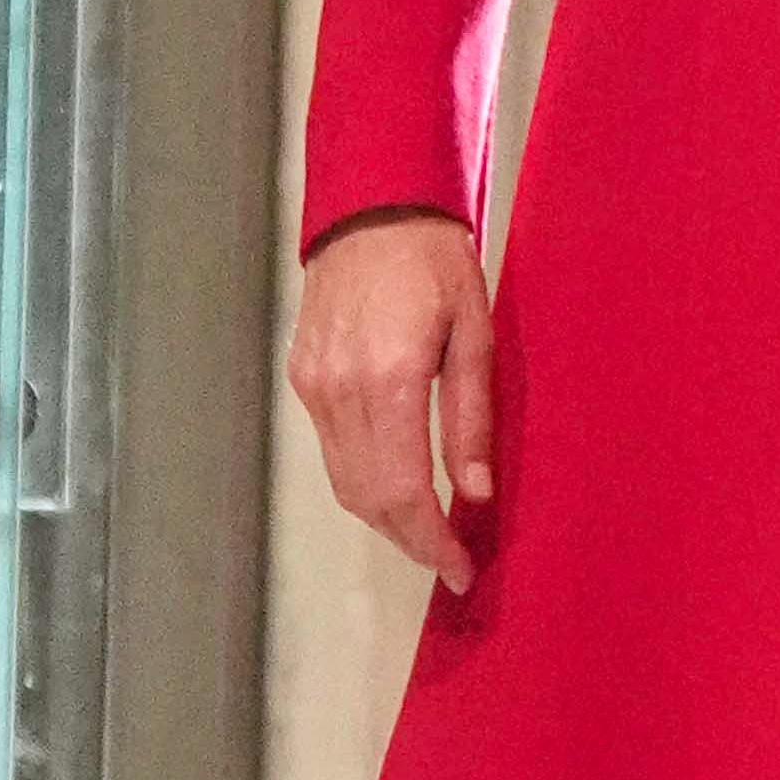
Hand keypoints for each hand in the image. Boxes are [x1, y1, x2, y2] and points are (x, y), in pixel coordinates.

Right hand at [290, 212, 497, 598]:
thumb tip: (475, 493)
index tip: (459, 570)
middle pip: (369, 497)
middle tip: (451, 562)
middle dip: (411, 540)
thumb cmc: (434, 261)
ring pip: (344, 481)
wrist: (373, 210)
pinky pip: (332, 449)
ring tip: (430, 533)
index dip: (431, 541)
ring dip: (386, 517)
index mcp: (390, 378)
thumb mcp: (476, 334)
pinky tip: (399, 484)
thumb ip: (471, 418)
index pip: (404, 490)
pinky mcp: (303, 377)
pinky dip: (364, 479)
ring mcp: (314, 385)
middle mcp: (340, 389)